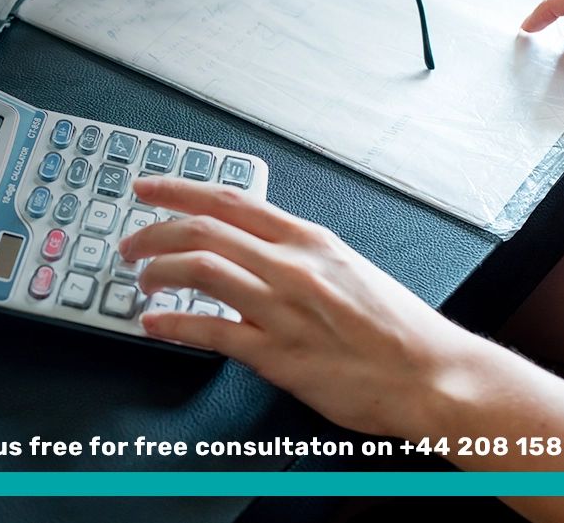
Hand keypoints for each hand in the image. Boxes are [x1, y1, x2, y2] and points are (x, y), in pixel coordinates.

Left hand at [119, 177, 474, 438]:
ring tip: (141, 280)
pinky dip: (173, 324)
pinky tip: (154, 324)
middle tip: (130, 242)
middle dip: (153, 231)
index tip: (146, 187)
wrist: (433, 375)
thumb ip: (295, 254)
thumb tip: (249, 249)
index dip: (178, 189)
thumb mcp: (345, 268)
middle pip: (204, 229)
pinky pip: (212, 331)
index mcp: (308, 240)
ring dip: (158, 271)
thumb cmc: (395, 327)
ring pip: (201, 269)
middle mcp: (293, 266)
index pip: (229, 199)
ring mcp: (285, 309)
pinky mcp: (280, 356)